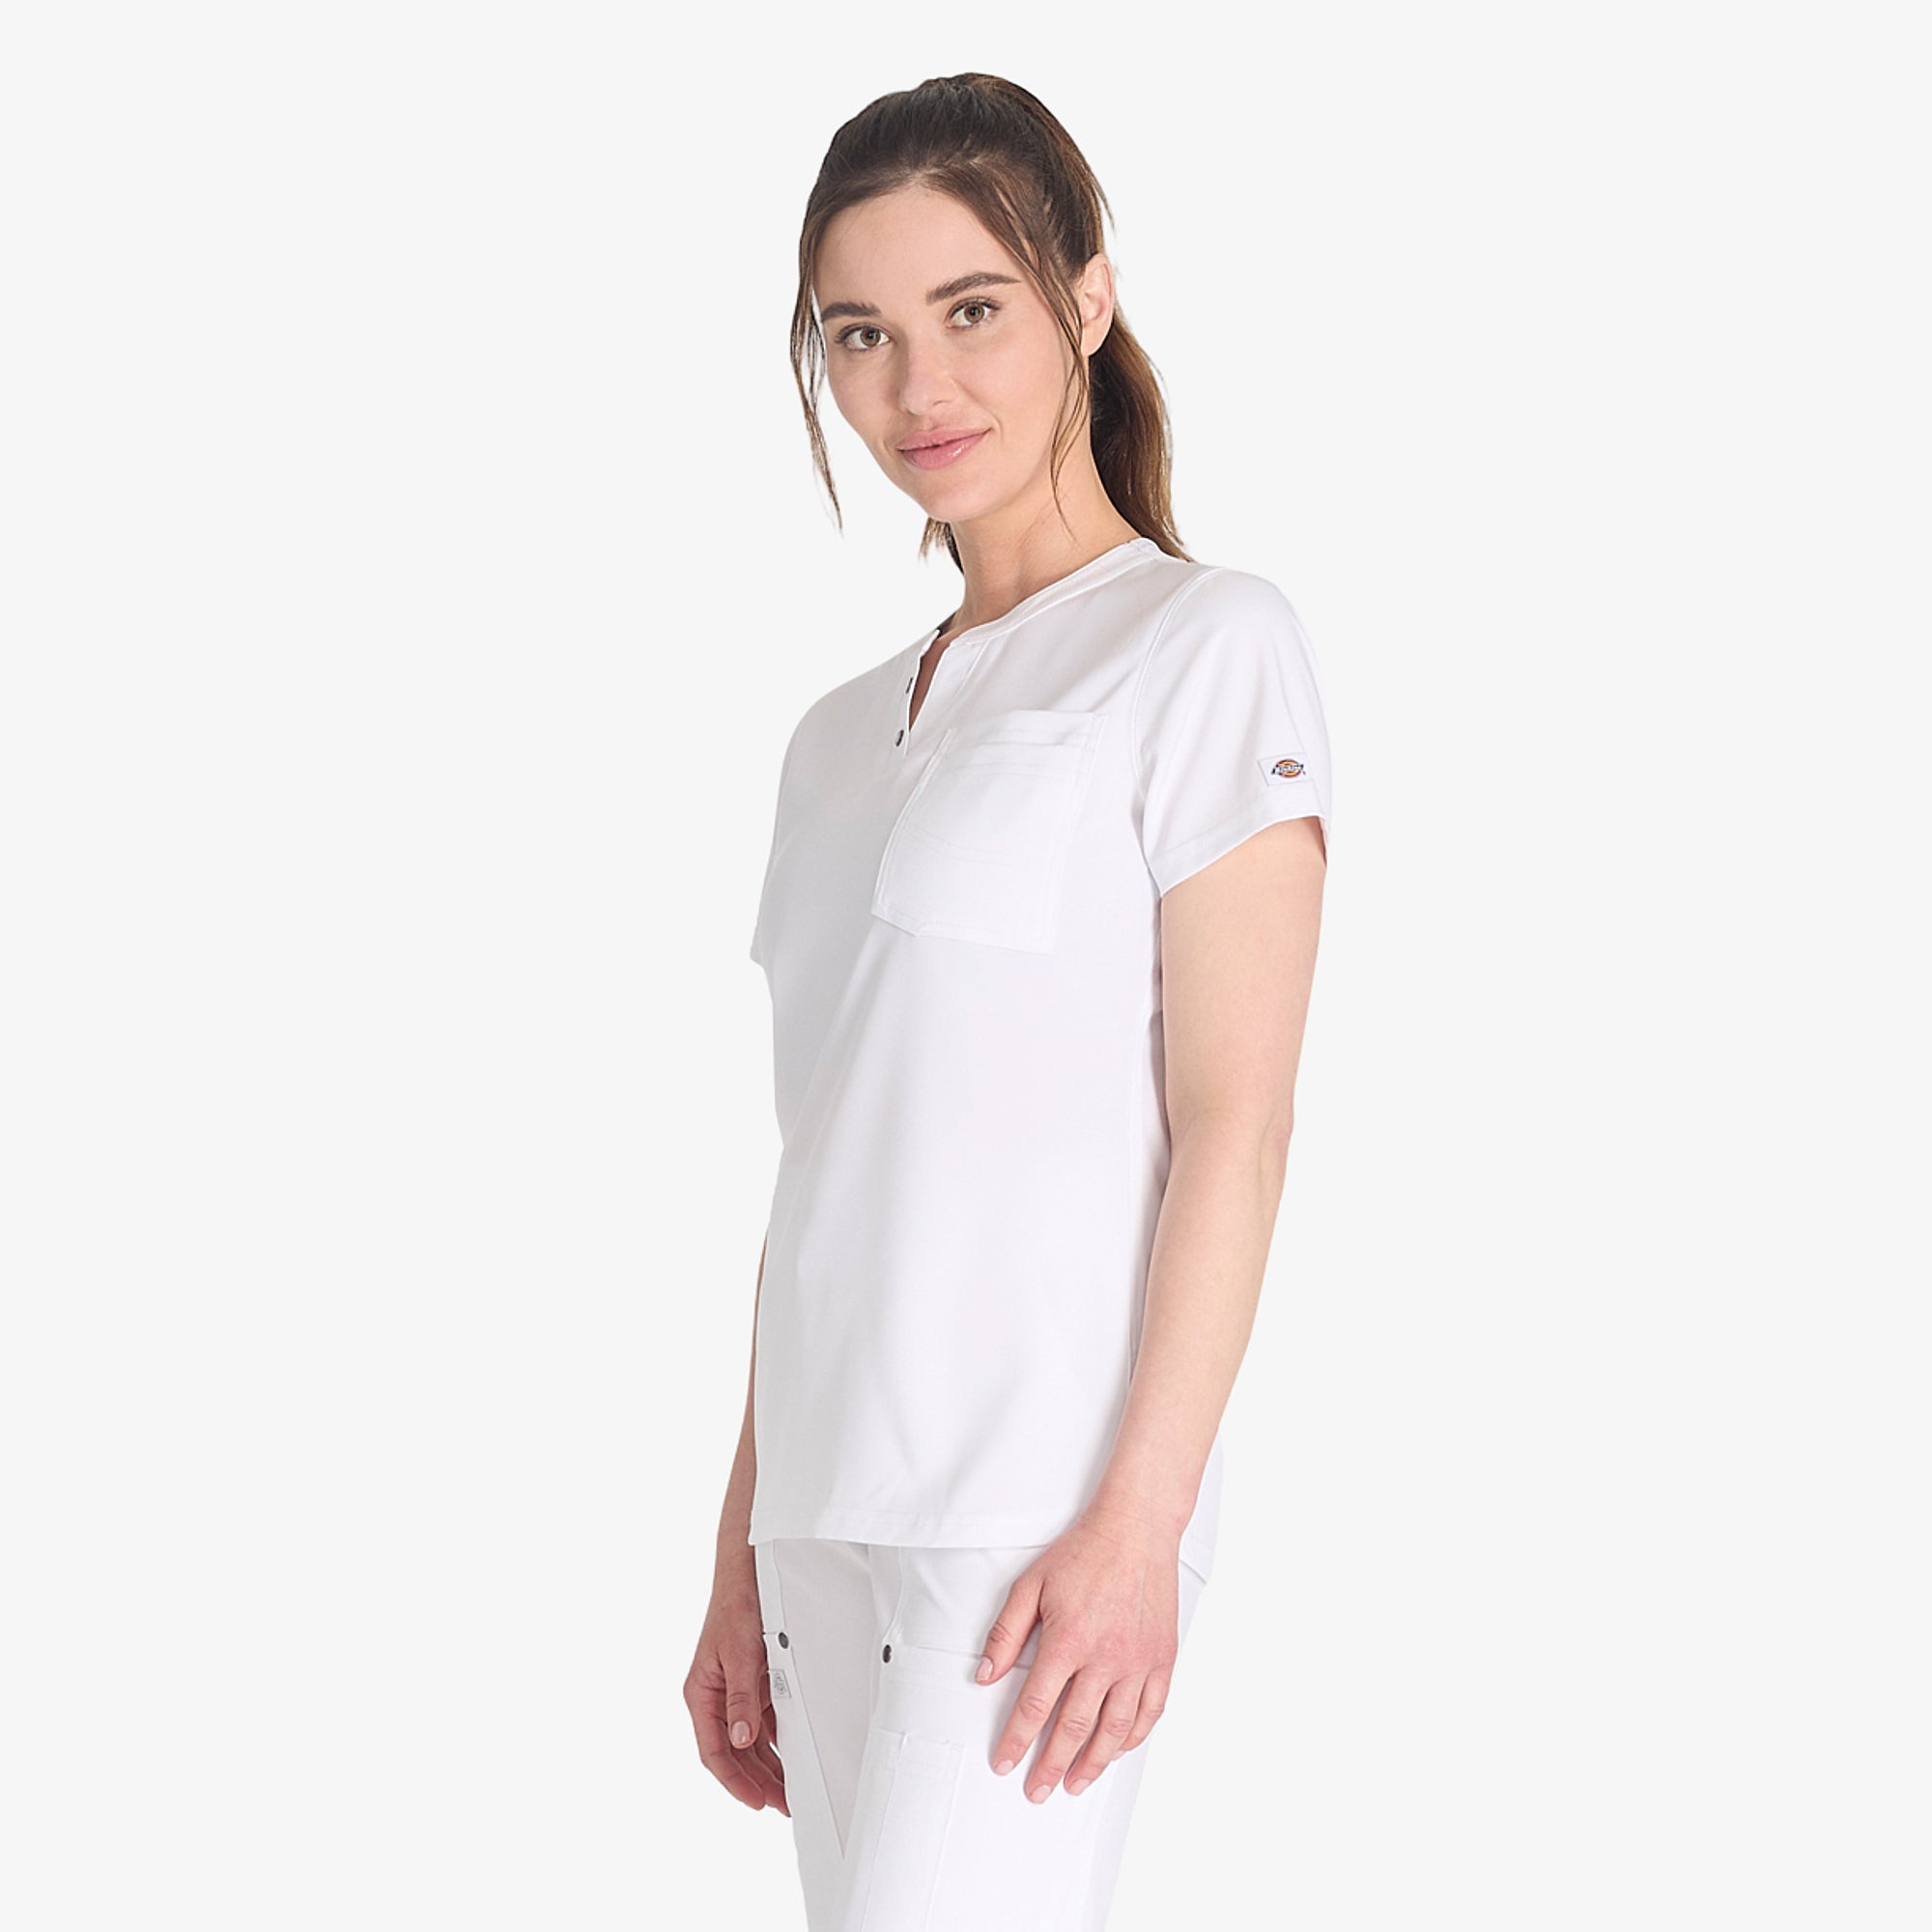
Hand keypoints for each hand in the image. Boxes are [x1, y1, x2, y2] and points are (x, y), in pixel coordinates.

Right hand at [683, 1555, 789, 1815]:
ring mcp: (734, 1692)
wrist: (748, 1571)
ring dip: (769, 1765)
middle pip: (734, 1752)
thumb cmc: (737, 1607)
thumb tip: (740, 1741)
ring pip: (750, 1741)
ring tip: (790, 1791)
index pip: (714, 1751)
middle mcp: (715, 1697)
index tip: (756, 1801)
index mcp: (702, 1694)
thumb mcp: (740, 1654)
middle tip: (783, 1805)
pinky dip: (777, 1740)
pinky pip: (764, 1721)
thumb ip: (741, 1699)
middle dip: (757, 1781)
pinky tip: (793, 1757)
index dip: (734, 1780)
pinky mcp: (752, 1683)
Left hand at [976, 1506, 1182, 1804]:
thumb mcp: (1031, 1584)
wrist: (1137, 1529)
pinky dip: (1134, 1737)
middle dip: (1051, 1765)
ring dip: (1093, 1762)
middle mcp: (1106, 1657)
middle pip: (1075, 1727)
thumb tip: (983, 1676)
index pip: (1037, 1705)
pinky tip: (1118, 1751)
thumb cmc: (1082, 1553)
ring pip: (1115, 1728)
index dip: (1017, 1739)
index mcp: (1069, 1639)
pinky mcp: (1163, 1658)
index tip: (1004, 1764)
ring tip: (1075, 1784)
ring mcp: (1139, 1660)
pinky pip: (1151, 1710)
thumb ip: (1005, 1632)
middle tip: (1036, 1791)